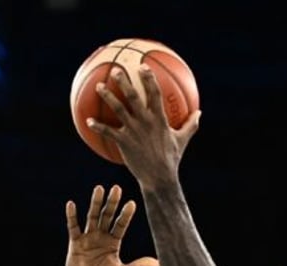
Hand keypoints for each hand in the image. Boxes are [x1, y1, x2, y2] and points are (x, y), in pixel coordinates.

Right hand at [64, 185, 158, 265]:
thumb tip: (160, 265)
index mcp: (114, 243)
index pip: (121, 225)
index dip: (125, 215)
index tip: (132, 203)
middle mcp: (102, 237)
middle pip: (107, 216)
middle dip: (112, 203)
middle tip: (116, 188)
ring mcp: (88, 239)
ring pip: (92, 217)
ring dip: (95, 203)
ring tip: (99, 189)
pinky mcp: (75, 243)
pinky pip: (73, 227)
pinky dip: (72, 216)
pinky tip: (72, 204)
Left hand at [87, 65, 199, 188]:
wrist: (159, 177)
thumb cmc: (171, 159)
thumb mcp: (183, 140)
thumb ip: (191, 125)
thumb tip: (199, 112)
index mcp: (159, 118)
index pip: (155, 93)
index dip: (149, 79)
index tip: (143, 67)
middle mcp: (145, 121)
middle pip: (133, 96)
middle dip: (124, 82)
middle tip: (117, 70)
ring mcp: (133, 131)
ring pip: (118, 109)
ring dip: (107, 97)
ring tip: (98, 86)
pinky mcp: (123, 142)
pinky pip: (108, 132)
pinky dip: (97, 126)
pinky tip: (87, 121)